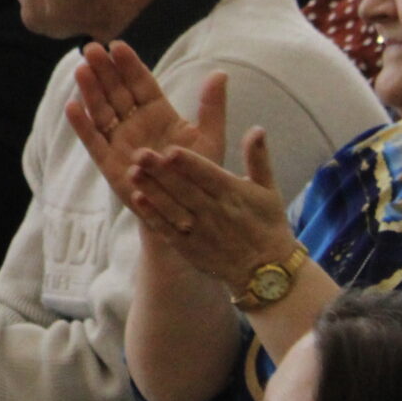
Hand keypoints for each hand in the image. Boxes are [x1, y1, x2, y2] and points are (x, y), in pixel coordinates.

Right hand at [64, 43, 221, 214]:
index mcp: (159, 113)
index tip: (117, 46)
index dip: (129, 65)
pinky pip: (93, 141)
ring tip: (81, 70)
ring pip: (101, 111)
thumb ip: (212, 107)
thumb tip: (220, 73)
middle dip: (104, 70)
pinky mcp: (108, 162)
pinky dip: (82, 125)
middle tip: (91, 49)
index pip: (141, 83)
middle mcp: (135, 123)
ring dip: (90, 90)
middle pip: (116, 92)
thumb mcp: (210, 138)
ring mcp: (120, 141)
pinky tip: (72, 106)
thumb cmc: (199, 174)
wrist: (187, 210)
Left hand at [128, 128, 301, 292]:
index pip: (209, 176)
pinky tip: (138, 199)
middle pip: (185, 189)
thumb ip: (257, 158)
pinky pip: (168, 230)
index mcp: (233, 195)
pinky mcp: (189, 248)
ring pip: (173, 208)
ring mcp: (200, 232)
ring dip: (152, 190)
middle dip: (162, 172)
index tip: (171, 149)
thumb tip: (257, 128)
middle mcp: (215, 212)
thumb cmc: (267, 223)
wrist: (268, 271)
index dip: (190, 164)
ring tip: (132, 172)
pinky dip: (153, 216)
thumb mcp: (269, 190)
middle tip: (139, 153)